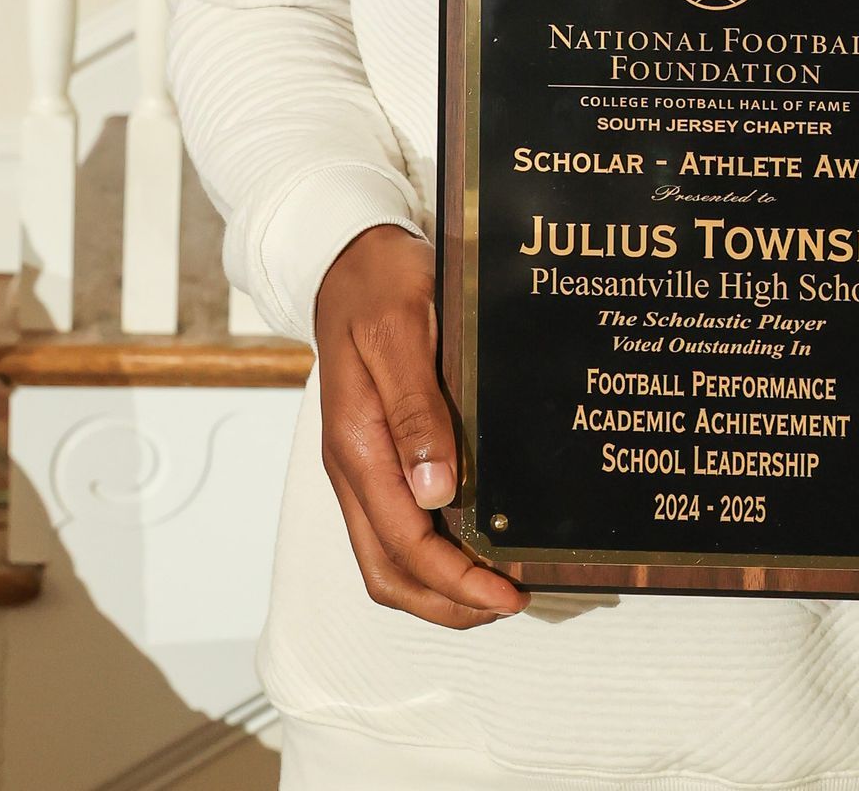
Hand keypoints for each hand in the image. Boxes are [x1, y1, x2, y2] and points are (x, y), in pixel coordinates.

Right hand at [313, 223, 527, 626]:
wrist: (348, 254)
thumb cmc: (377, 283)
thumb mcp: (400, 332)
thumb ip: (415, 409)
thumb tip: (435, 491)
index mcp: (357, 445)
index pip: (402, 543)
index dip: (456, 581)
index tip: (507, 595)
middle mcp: (353, 465)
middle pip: (388, 571)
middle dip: (447, 602)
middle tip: (510, 603)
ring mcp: (362, 462)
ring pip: (388, 556)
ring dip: (438, 585)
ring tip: (496, 588)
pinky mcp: (375, 451)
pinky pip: (395, 523)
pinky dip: (431, 551)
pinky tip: (472, 540)